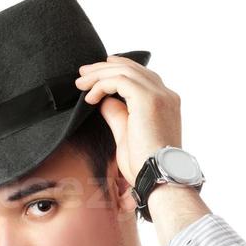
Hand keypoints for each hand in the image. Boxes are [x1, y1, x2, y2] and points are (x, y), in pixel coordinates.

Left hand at [74, 56, 180, 205]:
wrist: (158, 177)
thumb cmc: (144, 165)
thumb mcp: (126, 135)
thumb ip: (117, 115)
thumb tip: (104, 101)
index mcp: (165, 102)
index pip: (141, 77)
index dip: (118, 71)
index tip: (97, 76)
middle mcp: (165, 94)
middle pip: (132, 68)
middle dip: (104, 68)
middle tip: (83, 73)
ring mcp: (159, 95)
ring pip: (124, 71)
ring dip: (99, 74)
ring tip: (80, 83)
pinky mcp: (147, 99)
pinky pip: (119, 81)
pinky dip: (102, 85)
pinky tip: (90, 97)